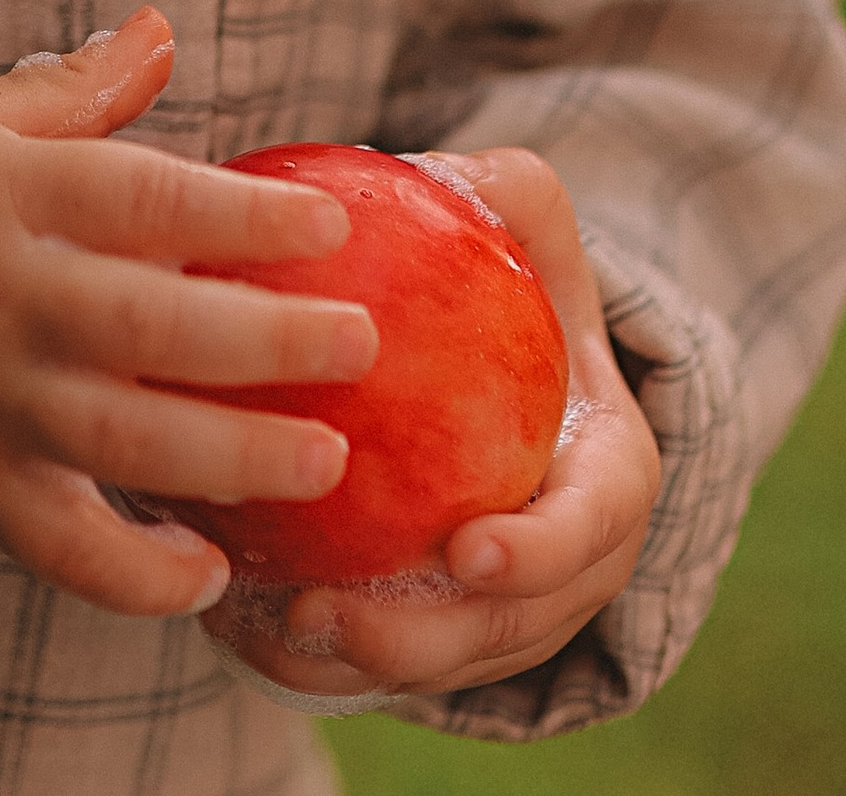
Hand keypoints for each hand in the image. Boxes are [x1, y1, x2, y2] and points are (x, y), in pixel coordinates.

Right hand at [0, 9, 376, 616]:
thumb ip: (77, 88)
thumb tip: (161, 29)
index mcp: (17, 197)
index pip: (143, 196)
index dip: (239, 213)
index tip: (330, 225)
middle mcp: (9, 299)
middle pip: (149, 327)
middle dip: (264, 341)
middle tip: (361, 344)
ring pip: (120, 443)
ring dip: (228, 460)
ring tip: (326, 464)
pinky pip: (59, 547)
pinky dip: (132, 576)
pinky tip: (209, 575)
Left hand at [204, 148, 662, 703]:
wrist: (507, 356)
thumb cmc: (516, 274)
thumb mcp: (528, 216)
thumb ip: (505, 195)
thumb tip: (443, 182)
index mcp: (607, 470)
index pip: (591, 524)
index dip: (541, 550)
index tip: (469, 550)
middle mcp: (568, 560)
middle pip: (507, 625)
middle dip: (426, 638)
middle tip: (330, 615)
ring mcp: (508, 606)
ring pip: (441, 661)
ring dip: (360, 662)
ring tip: (272, 632)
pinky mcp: (443, 624)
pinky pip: (386, 659)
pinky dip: (321, 659)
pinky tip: (238, 625)